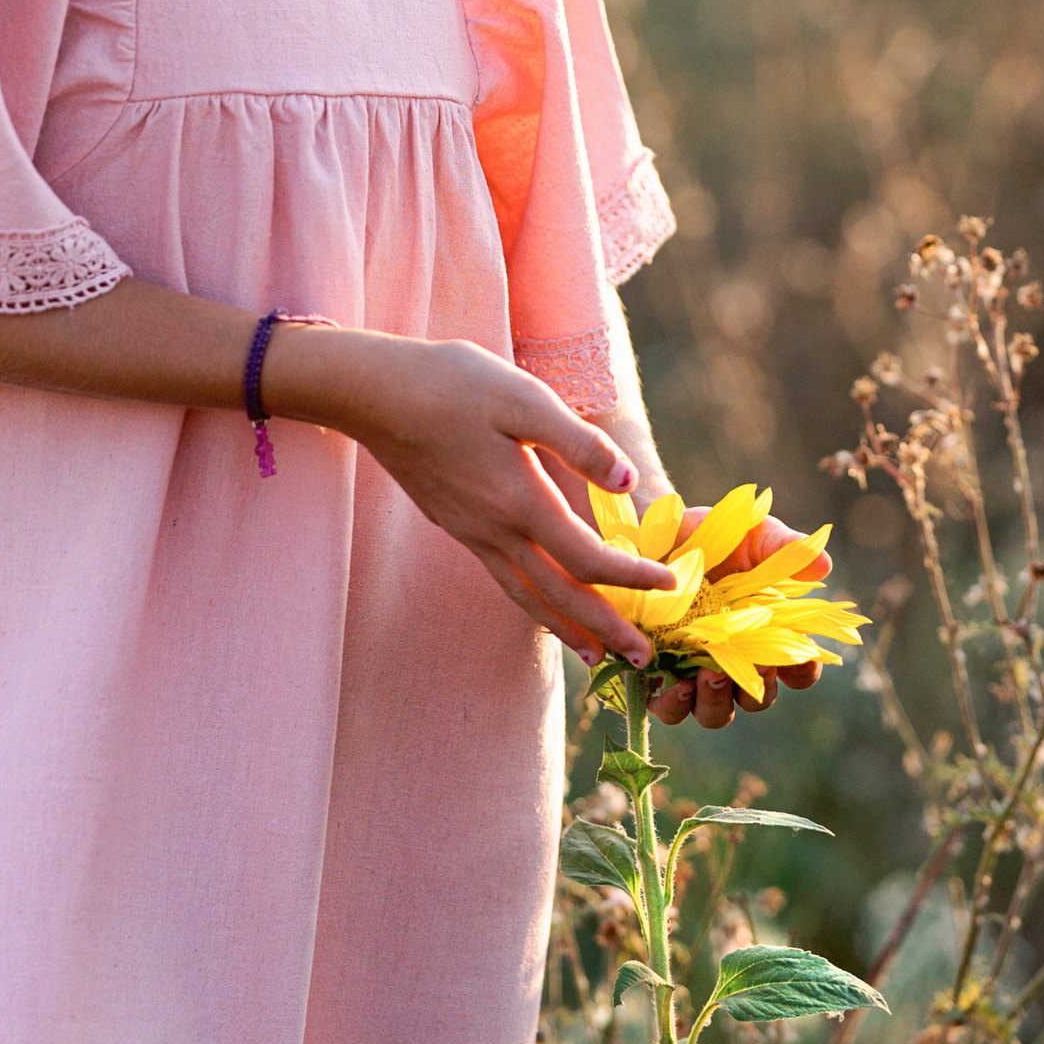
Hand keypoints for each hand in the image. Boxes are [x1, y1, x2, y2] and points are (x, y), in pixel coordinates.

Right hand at [266, 329, 677, 663]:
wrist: (374, 393)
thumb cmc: (451, 384)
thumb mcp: (524, 399)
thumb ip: (579, 443)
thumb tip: (627, 485)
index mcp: (521, 501)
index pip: (587, 559)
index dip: (632, 578)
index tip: (669, 584)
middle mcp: (496, 530)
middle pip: (559, 597)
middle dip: (605, 628)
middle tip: (642, 659)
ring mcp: (472, 533)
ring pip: (526, 597)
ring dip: (566, 628)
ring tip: (594, 654)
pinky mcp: (456, 525)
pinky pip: (504, 579)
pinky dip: (532, 603)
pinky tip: (541, 602)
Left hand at [651, 503, 829, 733]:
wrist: (651, 530)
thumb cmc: (709, 535)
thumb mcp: (750, 534)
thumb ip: (784, 548)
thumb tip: (825, 567)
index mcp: (765, 635)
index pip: (798, 669)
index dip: (804, 669)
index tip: (802, 654)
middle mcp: (734, 662)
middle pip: (758, 699)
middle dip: (759, 686)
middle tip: (756, 663)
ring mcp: (695, 673)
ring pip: (716, 713)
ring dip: (717, 701)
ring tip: (709, 674)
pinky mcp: (658, 675)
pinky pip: (670, 709)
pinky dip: (674, 704)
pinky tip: (674, 683)